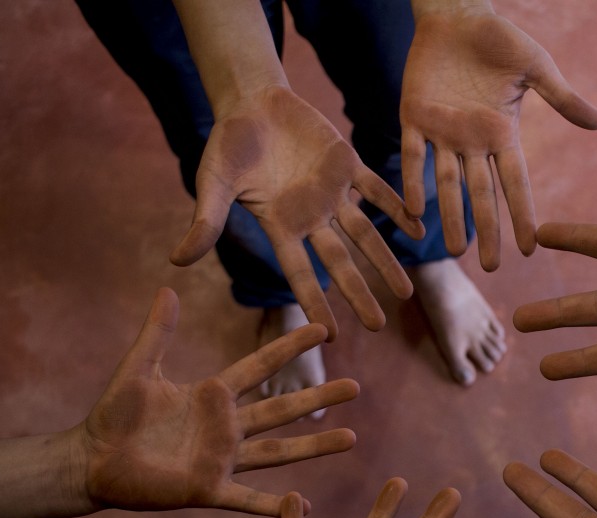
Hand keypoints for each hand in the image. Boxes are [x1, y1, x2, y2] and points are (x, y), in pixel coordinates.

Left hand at [78, 287, 356, 515]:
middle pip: (283, 409)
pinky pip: (247, 499)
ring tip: (351, 437)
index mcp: (212, 395)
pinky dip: (274, 506)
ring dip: (314, 446)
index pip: (260, 366)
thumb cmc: (112, 415)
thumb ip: (157, 333)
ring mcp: (221, 459)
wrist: (90, 461)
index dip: (289, 348)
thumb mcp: (138, 369)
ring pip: (278, 452)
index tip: (321, 329)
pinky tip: (304, 507)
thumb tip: (168, 288)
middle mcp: (226, 427)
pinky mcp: (207, 489)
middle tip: (355, 386)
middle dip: (319, 396)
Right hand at [170, 86, 424, 338]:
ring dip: (386, 262)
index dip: (314, 302)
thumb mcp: (213, 183)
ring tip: (406, 293)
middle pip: (340, 263)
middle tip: (378, 326)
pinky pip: (378, 190)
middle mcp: (311, 216)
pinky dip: (398, 208)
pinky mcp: (348, 164)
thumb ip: (206, 221)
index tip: (329, 335)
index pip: (300, 272)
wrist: (252, 102)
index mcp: (281, 226)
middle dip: (359, 293)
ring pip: (365, 233)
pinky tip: (419, 229)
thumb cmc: (228, 145)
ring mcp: (332, 193)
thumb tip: (177, 260)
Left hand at [401, 8, 596, 270]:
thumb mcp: (537, 67)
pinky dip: (413, 180)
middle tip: (491, 268)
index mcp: (503, 134)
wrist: (456, 13)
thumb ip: (563, 98)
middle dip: (488, 231)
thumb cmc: (499, 38)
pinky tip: (415, 209)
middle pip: (482, 195)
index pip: (515, 184)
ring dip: (451, 218)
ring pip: (448, 184)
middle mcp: (473, 142)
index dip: (521, 215)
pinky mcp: (414, 117)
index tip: (530, 248)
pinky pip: (412, 155)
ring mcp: (443, 132)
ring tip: (455, 252)